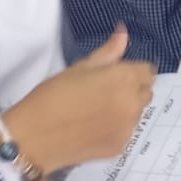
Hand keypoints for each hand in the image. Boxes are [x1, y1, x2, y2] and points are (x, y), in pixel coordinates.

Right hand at [2, 25, 154, 171]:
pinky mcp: (120, 148)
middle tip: (103, 93)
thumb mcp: (79, 68)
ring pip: (137, 112)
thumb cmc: (52, 96)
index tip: (113, 75)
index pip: (147, 71)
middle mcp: (132, 104)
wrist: (33, 139)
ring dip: (126, 109)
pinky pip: (127, 132)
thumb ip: (108, 52)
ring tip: (96, 111)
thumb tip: (123, 32)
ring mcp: (128, 129)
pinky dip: (116, 128)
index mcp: (124, 80)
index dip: (132, 70)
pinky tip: (93, 129)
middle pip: (146, 91)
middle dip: (132, 89)